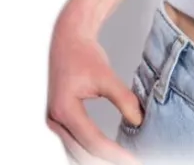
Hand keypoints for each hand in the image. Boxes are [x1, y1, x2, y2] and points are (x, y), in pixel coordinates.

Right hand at [46, 12, 143, 163]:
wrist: (67, 41)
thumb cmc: (83, 55)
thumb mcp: (106, 75)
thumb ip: (123, 98)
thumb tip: (138, 121)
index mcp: (64, 109)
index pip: (92, 141)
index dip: (115, 154)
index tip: (134, 160)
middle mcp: (55, 120)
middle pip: (82, 153)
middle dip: (107, 161)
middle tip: (133, 162)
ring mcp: (54, 123)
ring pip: (75, 153)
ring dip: (97, 159)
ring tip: (123, 159)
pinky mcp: (59, 121)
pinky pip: (74, 145)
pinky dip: (90, 151)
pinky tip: (108, 153)